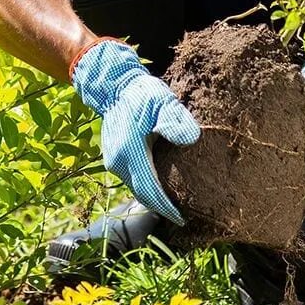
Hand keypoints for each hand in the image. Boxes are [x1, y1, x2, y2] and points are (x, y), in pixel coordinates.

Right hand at [71, 38, 199, 223]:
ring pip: (136, 187)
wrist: (114, 86)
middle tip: (181, 215)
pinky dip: (145, 186)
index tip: (182, 218)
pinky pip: (131, 178)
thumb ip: (176, 121)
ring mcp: (113, 161)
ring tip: (173, 203)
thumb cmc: (140, 93)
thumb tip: (191, 139)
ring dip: (153, 197)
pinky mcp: (113, 158)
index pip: (150, 189)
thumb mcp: (163, 102)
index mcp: (130, 152)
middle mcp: (118, 162)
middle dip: (161, 207)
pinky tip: (158, 186)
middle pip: (142, 193)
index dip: (166, 207)